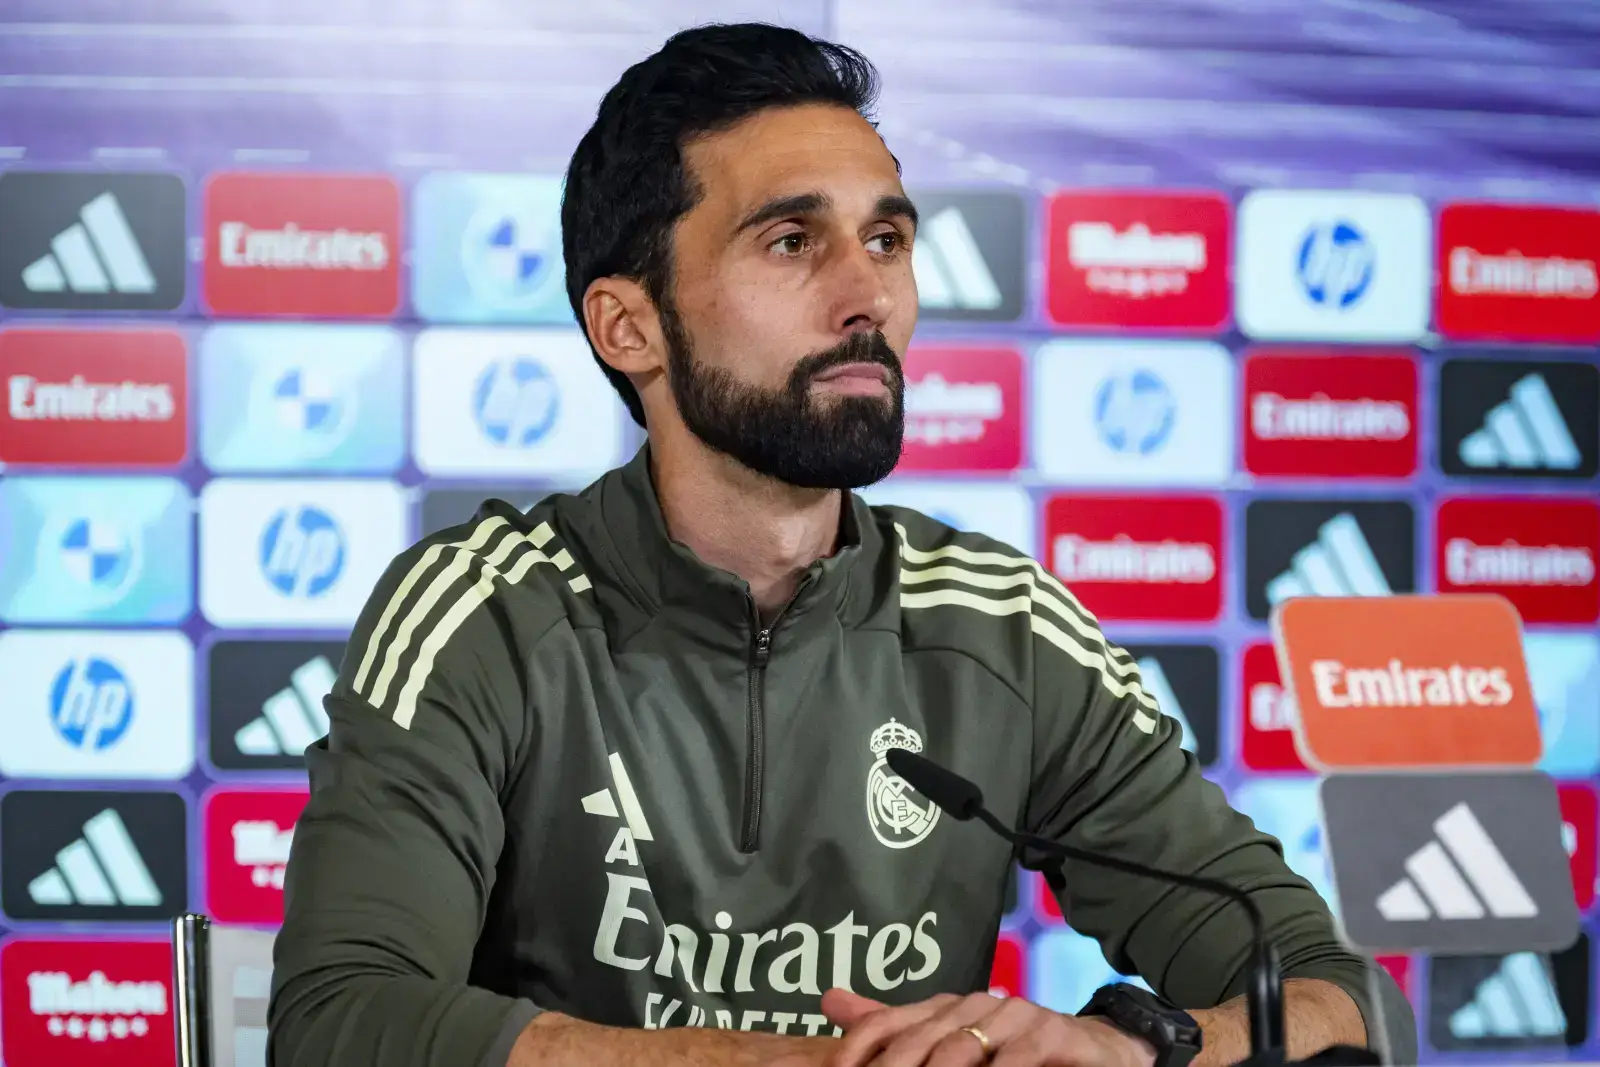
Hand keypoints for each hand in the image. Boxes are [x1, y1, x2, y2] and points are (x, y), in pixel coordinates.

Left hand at [821, 987, 1157, 1066]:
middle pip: (919, 1042)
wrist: (1095, 1050)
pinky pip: (1015, 1060)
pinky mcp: (1051, 1034)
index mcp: (945, 1007)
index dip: (857, 1049)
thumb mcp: (953, 1040)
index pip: (886, 1022)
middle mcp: (974, 1005)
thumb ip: (894, 1026)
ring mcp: (1013, 1017)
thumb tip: (828, 1000)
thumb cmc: (1016, 1051)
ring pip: (962, 1051)